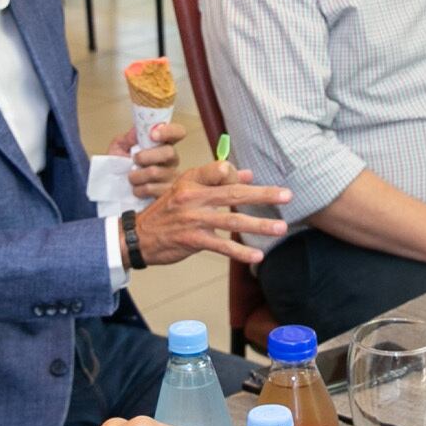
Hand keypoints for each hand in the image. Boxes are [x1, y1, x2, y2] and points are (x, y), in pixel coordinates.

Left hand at [125, 120, 186, 198]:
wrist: (115, 190)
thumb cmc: (121, 167)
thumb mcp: (119, 148)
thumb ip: (128, 138)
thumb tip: (137, 131)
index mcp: (163, 144)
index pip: (178, 132)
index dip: (169, 131)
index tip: (152, 135)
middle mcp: (172, 160)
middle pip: (169, 153)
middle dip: (146, 156)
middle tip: (134, 160)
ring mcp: (172, 177)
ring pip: (156, 172)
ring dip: (137, 175)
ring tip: (131, 178)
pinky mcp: (168, 194)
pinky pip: (153, 189)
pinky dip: (139, 189)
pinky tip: (137, 189)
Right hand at [133, 160, 290, 266]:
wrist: (138, 237)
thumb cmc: (165, 212)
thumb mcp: (185, 189)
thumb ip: (215, 180)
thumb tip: (246, 174)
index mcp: (192, 181)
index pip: (219, 170)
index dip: (237, 174)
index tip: (254, 180)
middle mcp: (192, 196)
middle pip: (233, 193)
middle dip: (263, 195)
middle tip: (287, 196)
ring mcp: (192, 218)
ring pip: (231, 219)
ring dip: (258, 224)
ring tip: (280, 228)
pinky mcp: (192, 239)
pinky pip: (221, 245)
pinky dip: (240, 251)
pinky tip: (256, 255)